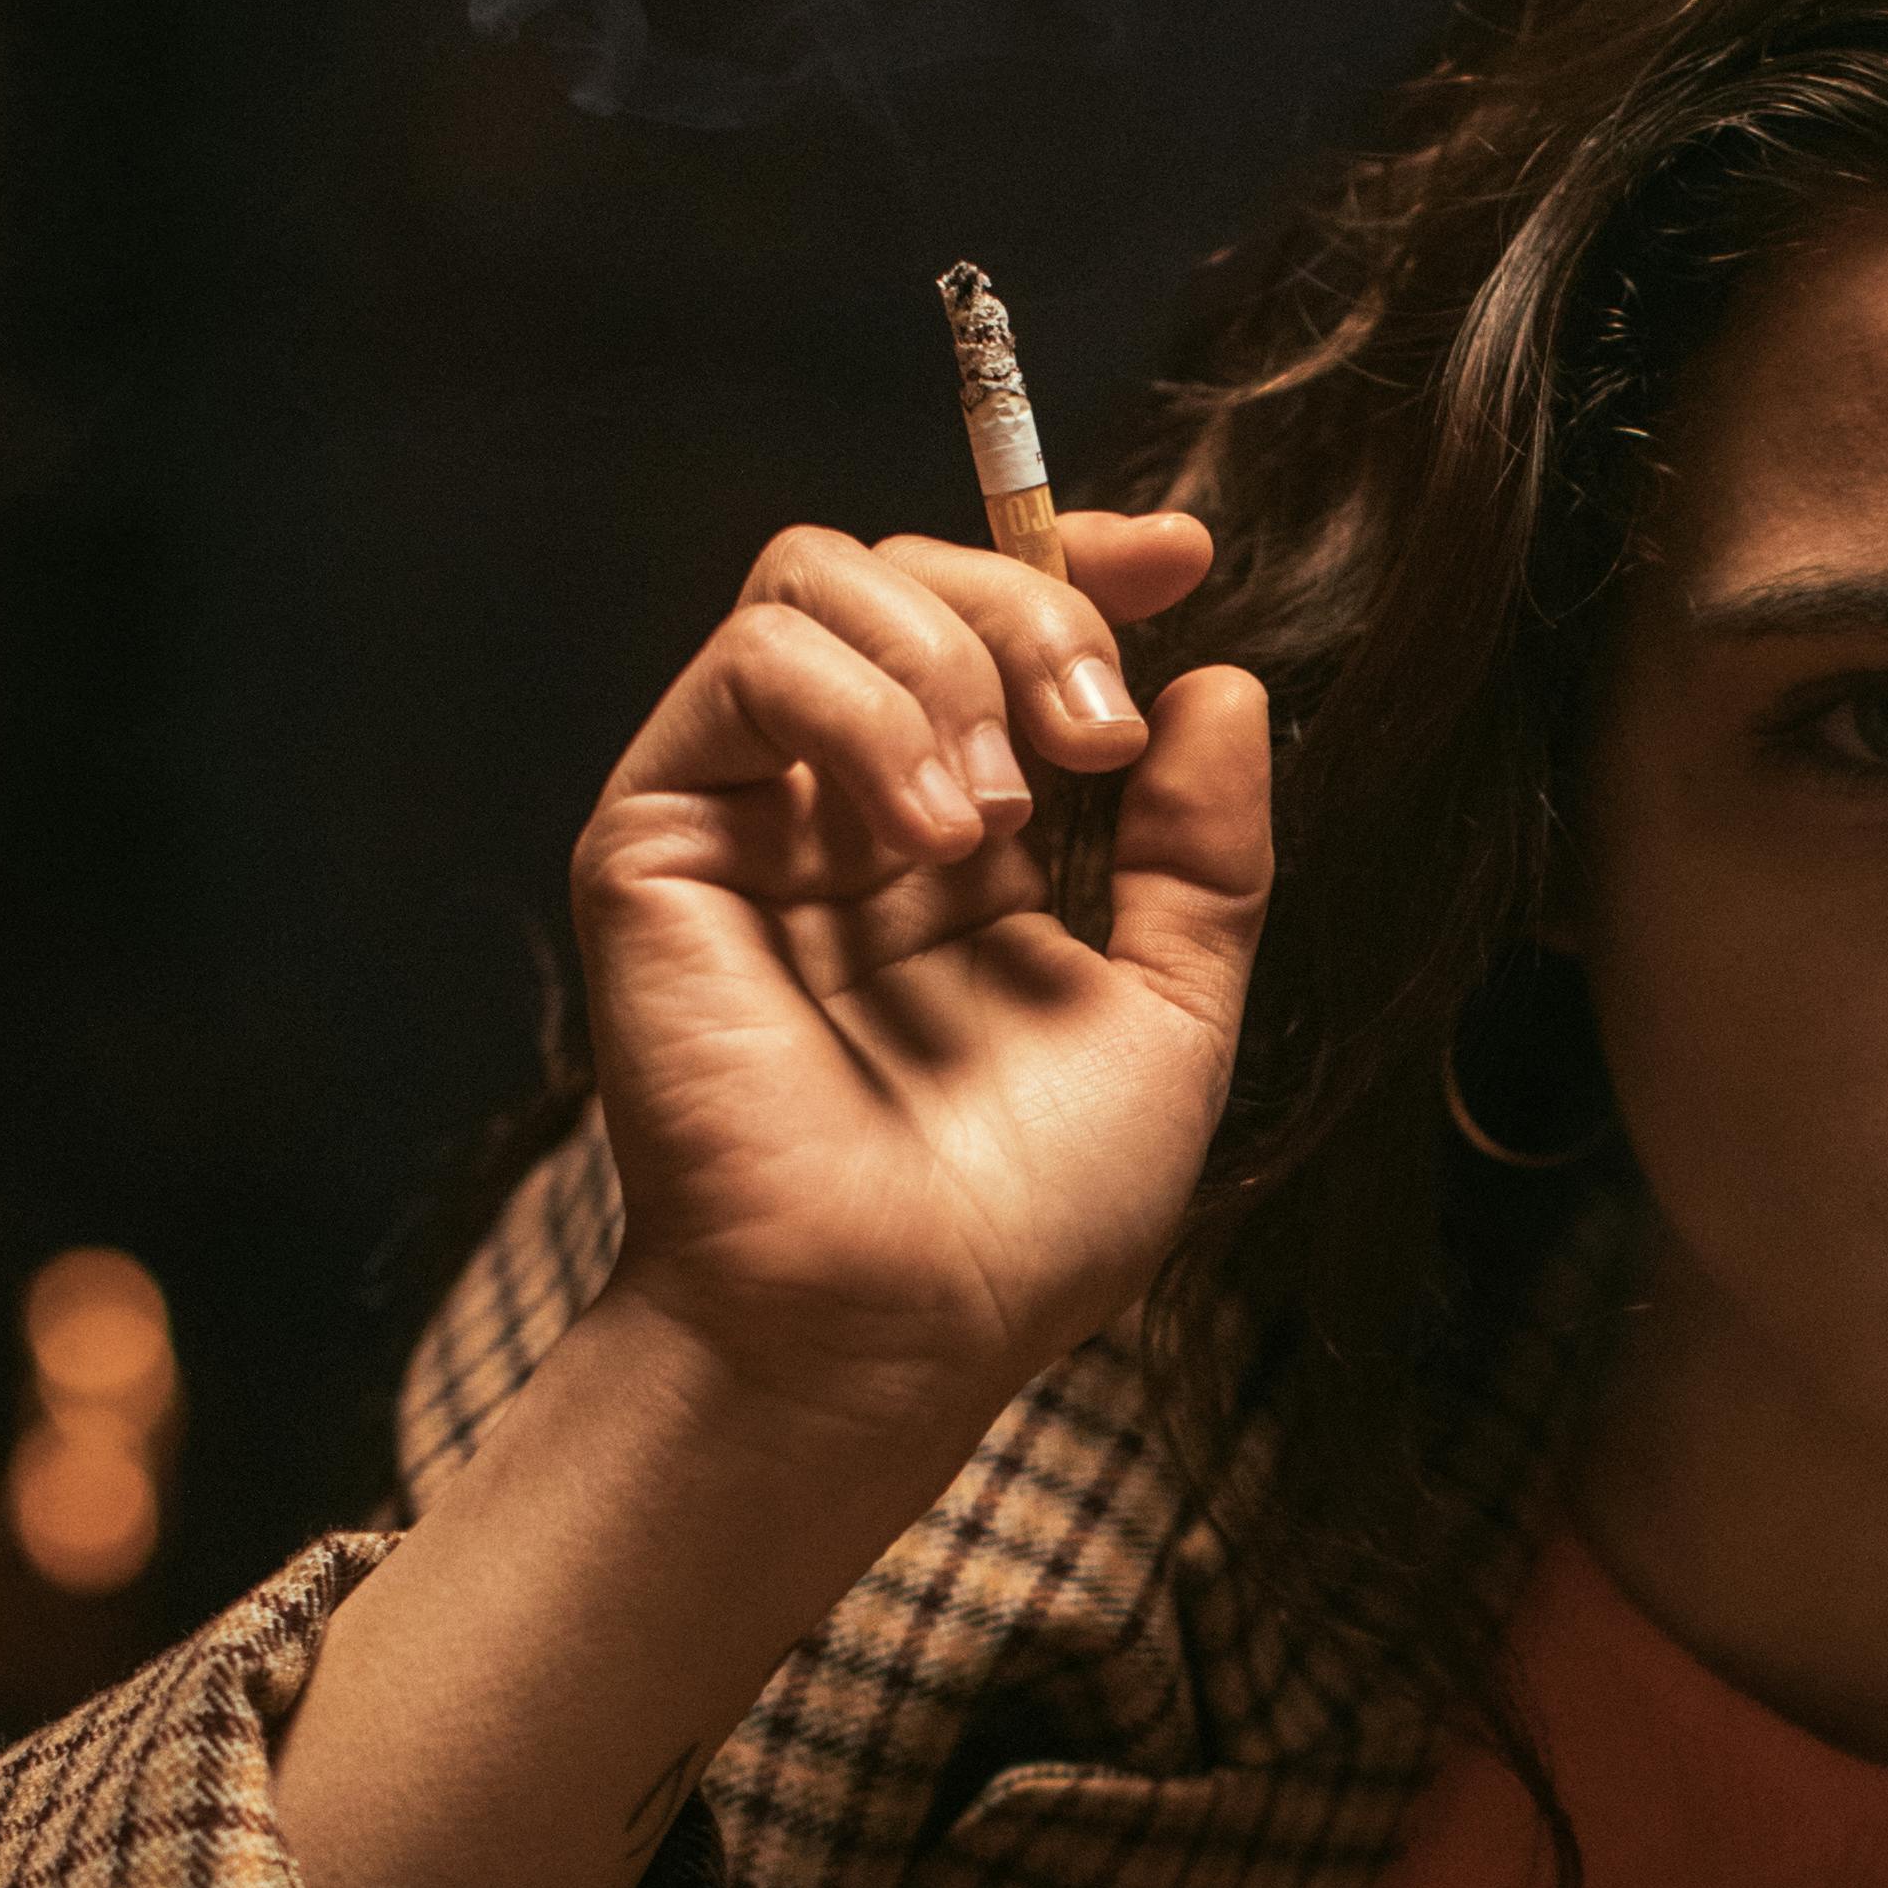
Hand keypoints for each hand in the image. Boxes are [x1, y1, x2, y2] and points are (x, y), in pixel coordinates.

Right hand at [571, 507, 1270, 1451]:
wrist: (894, 1325)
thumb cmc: (1021, 1220)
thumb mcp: (1173, 1017)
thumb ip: (1203, 857)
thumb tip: (1226, 686)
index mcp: (958, 843)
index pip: (994, 627)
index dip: (1082, 562)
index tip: (1186, 562)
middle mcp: (843, 808)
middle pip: (913, 571)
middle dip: (1034, 611)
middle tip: (1096, 740)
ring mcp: (748, 813)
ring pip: (820, 577)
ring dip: (949, 658)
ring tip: (997, 818)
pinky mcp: (661, 832)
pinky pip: (752, 659)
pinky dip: (859, 705)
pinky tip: (918, 834)